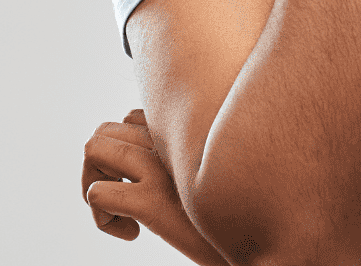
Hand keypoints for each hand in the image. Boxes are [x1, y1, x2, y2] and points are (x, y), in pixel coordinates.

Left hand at [83, 109, 229, 264]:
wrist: (267, 241)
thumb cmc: (242, 212)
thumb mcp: (216, 174)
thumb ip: (194, 159)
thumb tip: (175, 165)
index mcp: (187, 132)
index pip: (132, 119)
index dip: (127, 153)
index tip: (145, 184)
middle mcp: (173, 141)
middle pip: (104, 131)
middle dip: (101, 169)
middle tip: (125, 201)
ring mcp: (161, 169)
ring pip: (93, 149)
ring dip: (95, 187)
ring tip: (125, 216)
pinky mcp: (154, 203)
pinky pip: (98, 193)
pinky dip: (103, 217)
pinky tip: (132, 233)